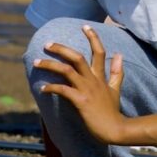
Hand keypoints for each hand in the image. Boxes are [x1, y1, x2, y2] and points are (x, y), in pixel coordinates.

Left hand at [32, 25, 125, 143]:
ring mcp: (87, 90)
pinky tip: (43, 89)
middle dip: (61, 48)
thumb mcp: (115, 89)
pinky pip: (63, 90)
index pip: (99, 52)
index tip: (84, 26)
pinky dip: (51, 88)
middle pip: (77, 57)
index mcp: (100, 76)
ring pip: (67, 71)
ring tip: (36, 62)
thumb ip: (116, 72)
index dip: (93, 37)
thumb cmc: (112, 111)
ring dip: (50, 65)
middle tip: (47, 44)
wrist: (116, 130)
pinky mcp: (81, 101)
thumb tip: (120, 55)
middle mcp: (93, 80)